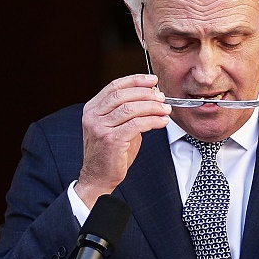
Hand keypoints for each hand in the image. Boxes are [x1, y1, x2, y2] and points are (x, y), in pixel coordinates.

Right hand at [76, 74, 170, 207]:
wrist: (98, 178)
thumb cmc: (110, 153)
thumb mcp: (116, 126)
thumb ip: (129, 111)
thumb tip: (152, 96)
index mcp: (92, 109)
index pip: (115, 86)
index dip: (135, 80)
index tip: (152, 80)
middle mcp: (93, 116)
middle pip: (123, 95)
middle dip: (146, 93)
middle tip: (162, 97)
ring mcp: (100, 128)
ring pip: (130, 108)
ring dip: (152, 107)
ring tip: (165, 109)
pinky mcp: (111, 140)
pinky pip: (136, 124)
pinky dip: (152, 121)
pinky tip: (162, 122)